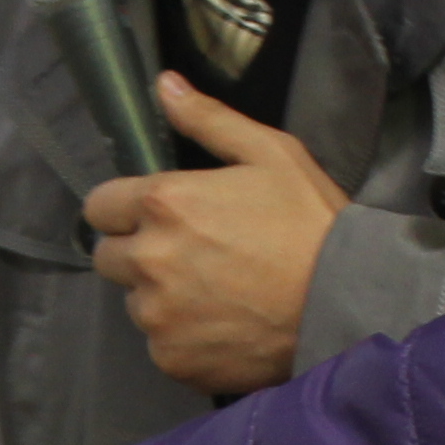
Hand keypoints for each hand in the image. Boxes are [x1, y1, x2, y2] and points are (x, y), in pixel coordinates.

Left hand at [86, 73, 343, 395]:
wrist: (345, 303)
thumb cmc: (312, 224)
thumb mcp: (270, 154)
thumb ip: (209, 120)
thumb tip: (164, 86)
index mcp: (163, 203)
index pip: (99, 206)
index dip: (124, 209)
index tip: (156, 216)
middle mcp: (148, 260)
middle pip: (108, 257)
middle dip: (139, 252)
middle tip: (191, 254)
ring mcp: (157, 315)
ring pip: (135, 302)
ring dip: (160, 296)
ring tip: (215, 291)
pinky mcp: (171, 359)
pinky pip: (159, 343)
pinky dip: (182, 336)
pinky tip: (223, 323)